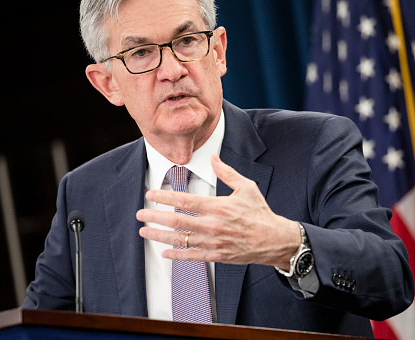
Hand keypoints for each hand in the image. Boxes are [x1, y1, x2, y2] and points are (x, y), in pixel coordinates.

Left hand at [136, 154, 300, 268]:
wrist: (274, 239)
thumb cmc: (260, 213)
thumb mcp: (246, 187)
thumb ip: (227, 173)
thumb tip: (214, 158)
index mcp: (218, 206)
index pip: (185, 201)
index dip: (164, 197)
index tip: (151, 195)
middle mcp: (213, 225)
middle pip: (177, 221)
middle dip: (155, 217)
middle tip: (141, 214)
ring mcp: (213, 242)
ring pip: (180, 240)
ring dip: (159, 236)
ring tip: (144, 232)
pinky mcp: (217, 255)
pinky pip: (192, 256)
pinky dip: (176, 256)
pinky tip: (164, 252)